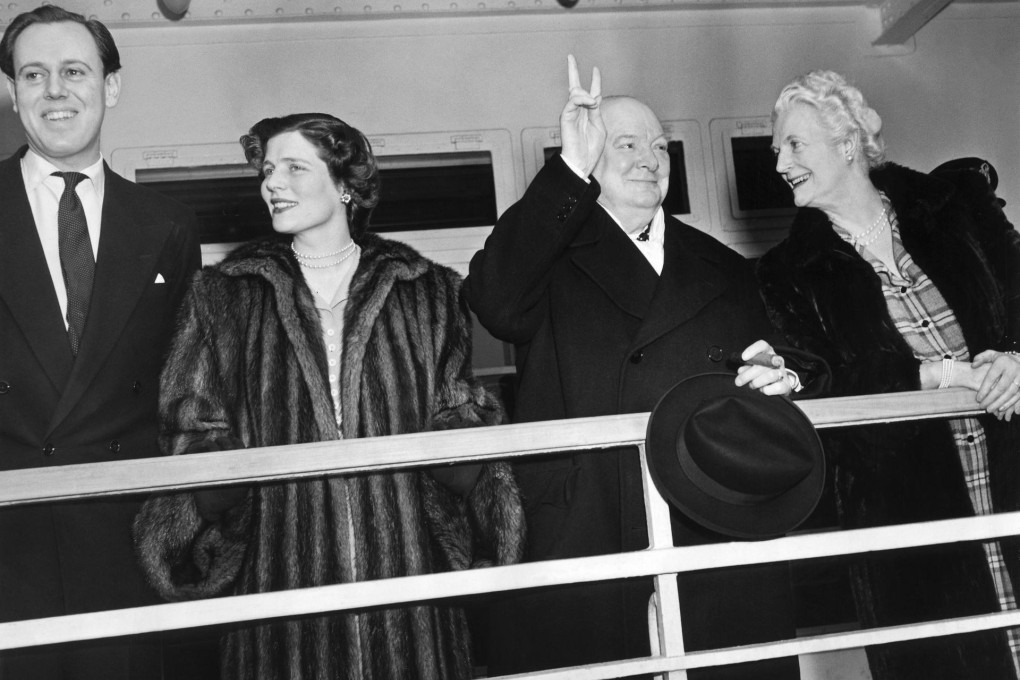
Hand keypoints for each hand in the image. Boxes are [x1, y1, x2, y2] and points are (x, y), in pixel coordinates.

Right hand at [559, 54, 605, 176]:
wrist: (581, 162)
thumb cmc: (591, 148)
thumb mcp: (600, 126)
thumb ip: (597, 110)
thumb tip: (594, 95)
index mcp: (588, 112)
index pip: (591, 91)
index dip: (595, 80)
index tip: (596, 69)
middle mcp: (578, 110)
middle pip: (575, 86)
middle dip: (572, 71)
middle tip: (570, 57)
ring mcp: (571, 113)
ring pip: (575, 93)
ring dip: (586, 93)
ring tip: (594, 102)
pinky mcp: (565, 117)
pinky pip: (572, 101)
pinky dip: (582, 99)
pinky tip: (590, 102)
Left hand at [734, 339, 793, 395]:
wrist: (778, 383)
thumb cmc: (762, 372)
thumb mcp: (752, 367)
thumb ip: (746, 367)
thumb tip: (741, 371)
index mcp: (768, 352)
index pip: (762, 345)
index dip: (753, 350)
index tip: (743, 357)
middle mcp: (776, 360)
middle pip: (763, 364)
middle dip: (747, 375)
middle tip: (738, 381)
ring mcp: (782, 372)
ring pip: (770, 376)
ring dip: (757, 382)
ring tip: (752, 385)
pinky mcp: (786, 384)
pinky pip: (778, 387)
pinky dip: (767, 390)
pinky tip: (763, 389)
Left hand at [971, 350, 1019, 419]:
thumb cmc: (1002, 359)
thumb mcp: (991, 354)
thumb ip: (981, 358)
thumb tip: (973, 365)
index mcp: (1002, 362)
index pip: (991, 378)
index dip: (984, 389)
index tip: (977, 399)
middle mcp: (1013, 369)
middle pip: (1001, 387)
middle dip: (991, 399)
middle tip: (982, 407)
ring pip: (1010, 393)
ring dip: (1000, 403)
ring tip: (990, 409)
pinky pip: (1018, 395)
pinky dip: (1010, 403)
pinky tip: (1001, 409)